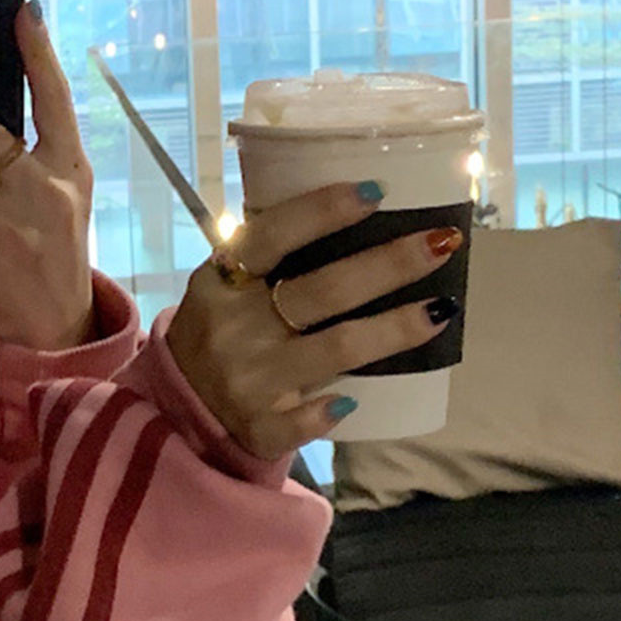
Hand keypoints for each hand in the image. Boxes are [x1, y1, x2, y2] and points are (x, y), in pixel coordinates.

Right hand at [166, 183, 461, 459]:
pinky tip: (357, 401)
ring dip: (394, 329)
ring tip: (441, 309)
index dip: (322, 211)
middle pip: (323, 291)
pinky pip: (305, 421)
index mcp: (220, 282)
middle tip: (444, 242)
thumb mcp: (222, 285)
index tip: (378, 192)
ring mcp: (247, 380)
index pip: (271, 236)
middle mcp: (232, 328)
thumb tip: (353, 203)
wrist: (177, 408)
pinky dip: (329, 410)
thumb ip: (263, 254)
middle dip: (390, 264)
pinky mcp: (258, 428)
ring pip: (335, 349)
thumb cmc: (219, 330)